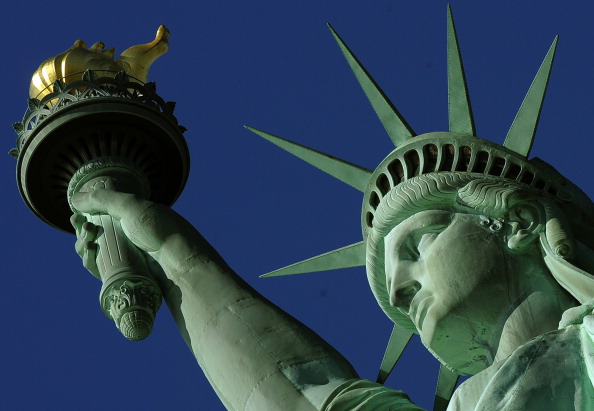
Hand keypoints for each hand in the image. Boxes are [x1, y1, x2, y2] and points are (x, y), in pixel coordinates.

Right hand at [70, 189, 210, 276]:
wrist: (179, 261)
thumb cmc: (158, 230)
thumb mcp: (131, 207)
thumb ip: (103, 199)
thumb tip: (74, 198)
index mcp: (134, 217)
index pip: (102, 216)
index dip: (85, 216)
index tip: (76, 217)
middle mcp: (130, 236)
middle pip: (95, 235)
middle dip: (82, 232)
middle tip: (84, 229)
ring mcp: (127, 256)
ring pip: (95, 253)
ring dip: (83, 247)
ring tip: (87, 242)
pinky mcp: (125, 275)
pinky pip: (101, 269)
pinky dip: (90, 262)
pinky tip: (90, 254)